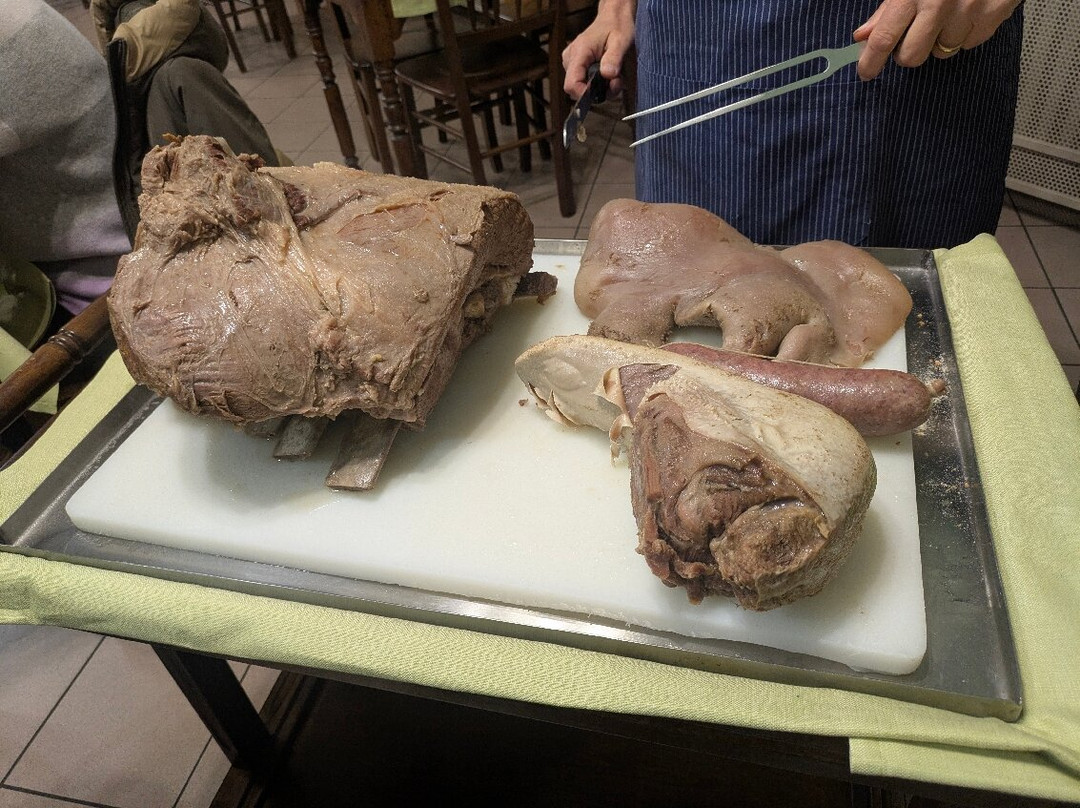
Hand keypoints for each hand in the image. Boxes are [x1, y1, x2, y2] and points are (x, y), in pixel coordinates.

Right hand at [562, 0, 636, 98]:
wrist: (613, 18)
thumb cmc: (617, 26)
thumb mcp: (621, 41)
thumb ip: (614, 58)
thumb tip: (608, 75)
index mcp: (579, 52)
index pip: (571, 84)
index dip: (585, 95)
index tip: (603, 92)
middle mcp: (570, 58)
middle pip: (576, 89)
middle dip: (598, 91)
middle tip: (616, 81)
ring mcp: (571, 62)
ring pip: (581, 88)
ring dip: (601, 88)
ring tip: (615, 76)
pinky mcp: (576, 65)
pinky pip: (584, 83)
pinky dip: (598, 84)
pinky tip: (608, 74)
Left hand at [853, 0, 1022, 79]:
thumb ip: (888, 8)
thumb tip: (863, 36)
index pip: (884, 39)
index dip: (870, 62)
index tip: (866, 73)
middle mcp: (940, 4)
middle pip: (912, 57)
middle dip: (907, 52)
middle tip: (912, 34)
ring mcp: (969, 11)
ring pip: (943, 52)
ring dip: (939, 40)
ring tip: (947, 13)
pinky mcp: (993, 15)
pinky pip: (969, 43)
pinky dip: (964, 33)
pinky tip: (966, 11)